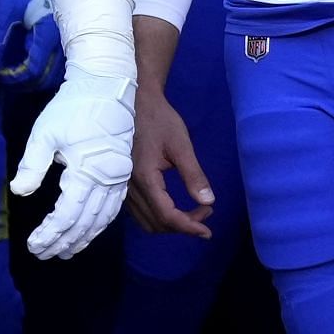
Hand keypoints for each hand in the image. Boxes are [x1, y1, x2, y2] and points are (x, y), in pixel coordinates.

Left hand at [0, 0, 63, 91]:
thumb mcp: (6, 10)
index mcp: (48, 34)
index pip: (32, 70)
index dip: (12, 78)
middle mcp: (64, 42)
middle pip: (45, 79)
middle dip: (22, 84)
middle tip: (4, 78)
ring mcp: (69, 43)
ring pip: (54, 76)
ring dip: (34, 80)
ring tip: (15, 75)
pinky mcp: (69, 42)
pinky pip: (60, 67)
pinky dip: (44, 73)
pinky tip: (31, 65)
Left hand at [10, 64, 134, 258]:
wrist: (106, 85)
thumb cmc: (73, 106)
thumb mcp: (46, 131)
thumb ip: (32, 164)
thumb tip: (19, 190)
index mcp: (87, 171)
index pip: (67, 215)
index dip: (50, 233)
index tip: (34, 244)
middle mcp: (107, 179)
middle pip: (85, 222)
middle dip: (64, 241)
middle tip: (44, 254)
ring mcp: (118, 177)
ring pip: (101, 218)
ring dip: (83, 237)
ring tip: (66, 252)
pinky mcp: (122, 172)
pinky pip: (113, 207)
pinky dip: (100, 224)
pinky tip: (89, 230)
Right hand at [126, 84, 212, 236]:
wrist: (136, 102)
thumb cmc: (160, 120)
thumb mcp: (181, 144)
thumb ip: (193, 174)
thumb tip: (208, 201)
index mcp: (145, 177)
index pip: (166, 215)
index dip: (188, 227)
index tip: (207, 231)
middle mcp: (131, 187)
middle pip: (157, 223)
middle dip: (183, 225)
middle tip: (206, 212)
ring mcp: (125, 187)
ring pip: (147, 221)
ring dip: (171, 224)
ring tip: (194, 212)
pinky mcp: (125, 184)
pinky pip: (141, 212)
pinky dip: (159, 217)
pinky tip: (174, 207)